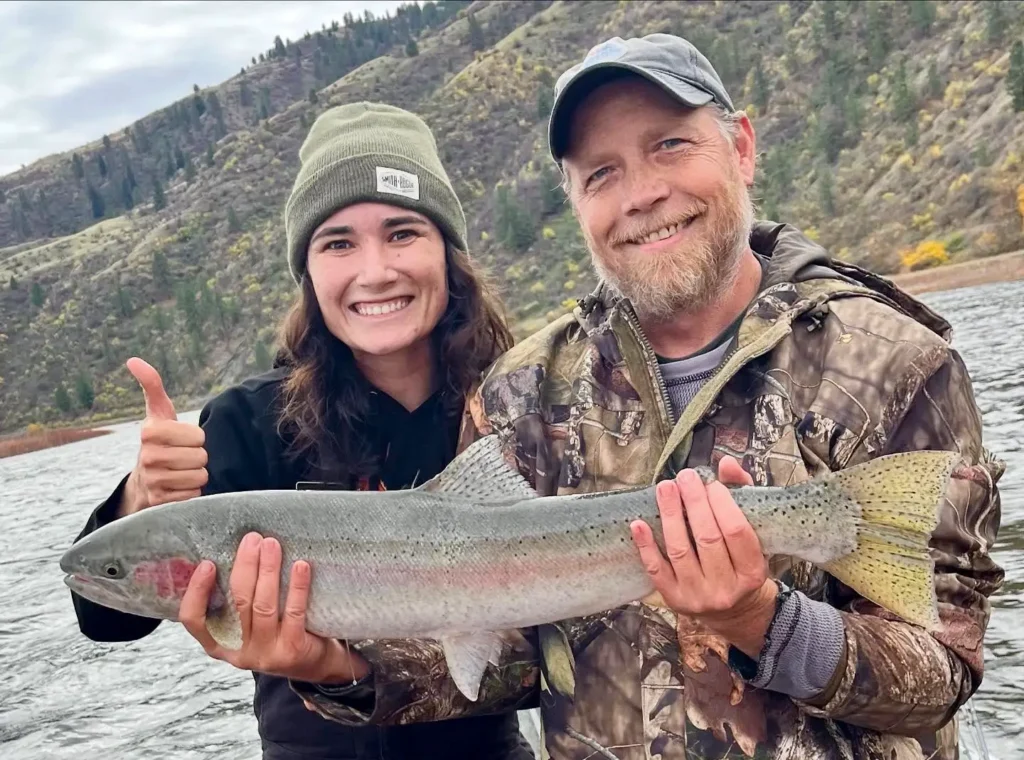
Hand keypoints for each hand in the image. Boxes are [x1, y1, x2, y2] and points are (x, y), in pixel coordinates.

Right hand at [119, 357, 207, 516]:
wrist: (144, 481)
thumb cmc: (160, 441)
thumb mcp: (159, 413)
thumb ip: (153, 386)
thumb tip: (133, 360)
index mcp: (149, 432)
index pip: (198, 436)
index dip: (196, 438)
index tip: (183, 439)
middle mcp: (147, 456)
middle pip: (201, 457)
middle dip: (198, 458)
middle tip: (183, 458)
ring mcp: (152, 480)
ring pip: (199, 476)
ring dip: (196, 476)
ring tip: (181, 472)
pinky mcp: (160, 502)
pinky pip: (193, 495)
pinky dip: (191, 492)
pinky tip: (178, 488)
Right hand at [179, 532, 370, 683]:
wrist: (313, 663)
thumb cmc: (276, 631)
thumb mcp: (248, 623)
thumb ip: (236, 599)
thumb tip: (237, 551)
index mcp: (218, 643)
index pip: (194, 621)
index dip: (197, 592)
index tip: (207, 563)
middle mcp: (238, 653)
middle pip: (237, 604)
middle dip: (245, 566)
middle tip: (253, 539)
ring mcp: (265, 654)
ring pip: (263, 606)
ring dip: (268, 570)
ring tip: (272, 545)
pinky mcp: (292, 651)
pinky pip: (293, 613)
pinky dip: (297, 587)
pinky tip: (300, 566)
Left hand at [631, 456, 777, 657]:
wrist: (734, 611)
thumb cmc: (741, 562)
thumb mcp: (753, 533)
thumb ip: (741, 494)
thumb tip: (726, 463)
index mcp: (752, 572)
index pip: (736, 532)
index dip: (722, 504)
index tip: (711, 483)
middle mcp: (726, 588)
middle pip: (707, 539)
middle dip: (694, 503)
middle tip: (684, 477)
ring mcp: (698, 596)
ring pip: (680, 551)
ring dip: (669, 515)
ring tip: (664, 488)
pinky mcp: (674, 600)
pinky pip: (656, 570)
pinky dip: (646, 545)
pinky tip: (638, 523)